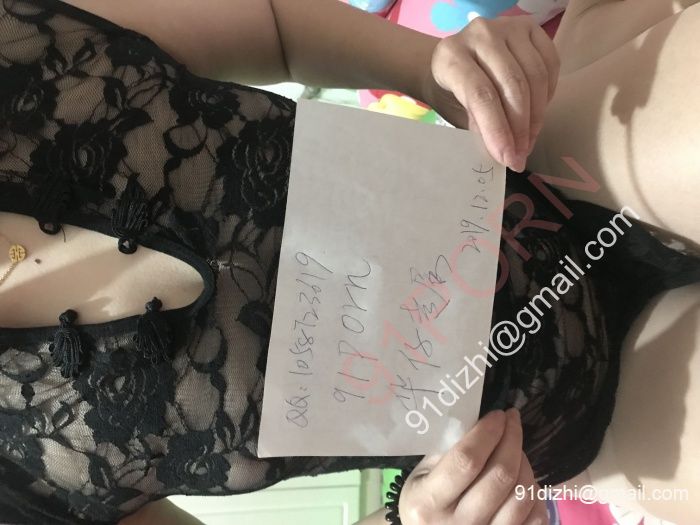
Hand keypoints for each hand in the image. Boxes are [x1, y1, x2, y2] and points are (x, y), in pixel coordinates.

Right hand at [398, 409, 547, 524]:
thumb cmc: (425, 501)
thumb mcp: (423, 475)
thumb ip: (446, 450)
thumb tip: (483, 422)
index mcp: (428, 502)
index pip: (466, 461)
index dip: (487, 433)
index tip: (498, 415)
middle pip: (500, 476)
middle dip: (512, 440)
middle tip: (512, 422)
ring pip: (521, 496)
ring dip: (525, 464)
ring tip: (516, 451)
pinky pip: (536, 518)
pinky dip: (535, 494)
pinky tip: (523, 480)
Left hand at [422, 16, 559, 171]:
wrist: (455, 61)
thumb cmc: (452, 92)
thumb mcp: (455, 111)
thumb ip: (477, 127)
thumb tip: (505, 152)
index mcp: (451, 56)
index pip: (480, 96)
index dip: (498, 130)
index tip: (509, 158)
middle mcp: (478, 34)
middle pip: (512, 86)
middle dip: (520, 128)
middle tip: (521, 154)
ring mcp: (507, 26)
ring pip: (535, 76)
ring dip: (536, 116)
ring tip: (529, 139)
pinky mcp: (529, 27)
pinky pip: (550, 63)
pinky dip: (548, 94)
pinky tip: (538, 112)